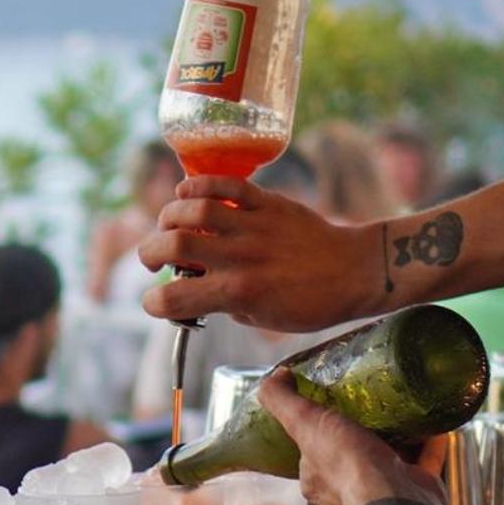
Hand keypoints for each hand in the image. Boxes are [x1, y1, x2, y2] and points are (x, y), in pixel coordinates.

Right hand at [138, 175, 380, 331]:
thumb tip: (198, 291)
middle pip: (174, 244)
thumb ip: (225, 304)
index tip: (156, 301)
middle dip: (149, 253)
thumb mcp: (263, 319)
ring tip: (170, 226)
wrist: (355, 271)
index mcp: (237, 294)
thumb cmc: (311, 303)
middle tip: (154, 259)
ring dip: (170, 216)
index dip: (153, 303)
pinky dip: (198, 185)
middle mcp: (241, 258)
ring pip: (194, 209)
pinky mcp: (268, 203)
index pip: (174, 298)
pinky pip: (227, 185)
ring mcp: (254, 226)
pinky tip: (187, 194)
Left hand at [255, 369, 443, 504]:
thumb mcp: (304, 422)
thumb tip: (273, 377)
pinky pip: (424, 461)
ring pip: (389, 459)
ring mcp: (384, 491)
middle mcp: (348, 490)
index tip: (328, 403)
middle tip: (370, 402)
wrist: (396, 501)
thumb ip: (282, 401)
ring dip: (397, 436)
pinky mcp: (415, 489)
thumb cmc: (346, 464)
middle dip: (360, 430)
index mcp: (317, 479)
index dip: (317, 427)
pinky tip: (434, 423)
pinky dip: (430, 443)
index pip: (311, 450)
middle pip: (352, 452)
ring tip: (402, 408)